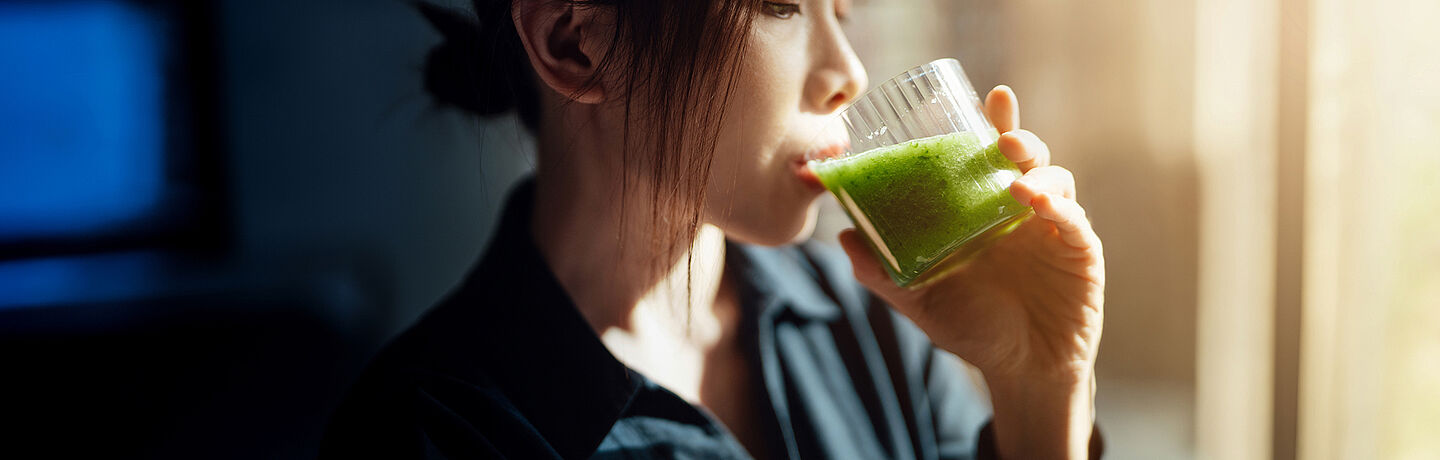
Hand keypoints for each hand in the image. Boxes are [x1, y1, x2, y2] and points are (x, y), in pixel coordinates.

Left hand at [838, 85, 1103, 457]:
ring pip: (1057, 181)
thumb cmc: (973, 327)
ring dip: (1038, 173)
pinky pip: (1075, 221)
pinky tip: (1038, 206)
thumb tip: (845, 236)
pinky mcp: (1080, 253)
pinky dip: (1059, 208)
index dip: (998, 124)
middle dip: (1018, 138)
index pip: (992, 157)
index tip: (996, 96)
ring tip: (1016, 183)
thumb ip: (883, 271)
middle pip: (1029, 158)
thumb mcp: (919, 298)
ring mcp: (1054, 229)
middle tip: (1001, 138)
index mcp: (987, 209)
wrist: (1019, 369)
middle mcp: (1024, 211)